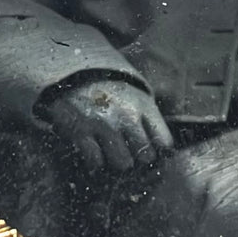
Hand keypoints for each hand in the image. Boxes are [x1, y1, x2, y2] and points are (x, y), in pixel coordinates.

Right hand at [42, 78, 174, 173]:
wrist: (73, 72)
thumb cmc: (110, 90)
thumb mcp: (136, 95)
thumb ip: (150, 119)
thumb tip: (164, 149)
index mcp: (144, 106)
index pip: (164, 142)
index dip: (158, 150)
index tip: (149, 149)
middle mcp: (127, 115)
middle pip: (146, 156)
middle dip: (137, 157)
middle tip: (128, 151)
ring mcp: (104, 124)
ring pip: (123, 164)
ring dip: (116, 161)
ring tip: (110, 151)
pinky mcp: (81, 130)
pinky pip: (96, 162)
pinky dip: (94, 161)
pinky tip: (93, 150)